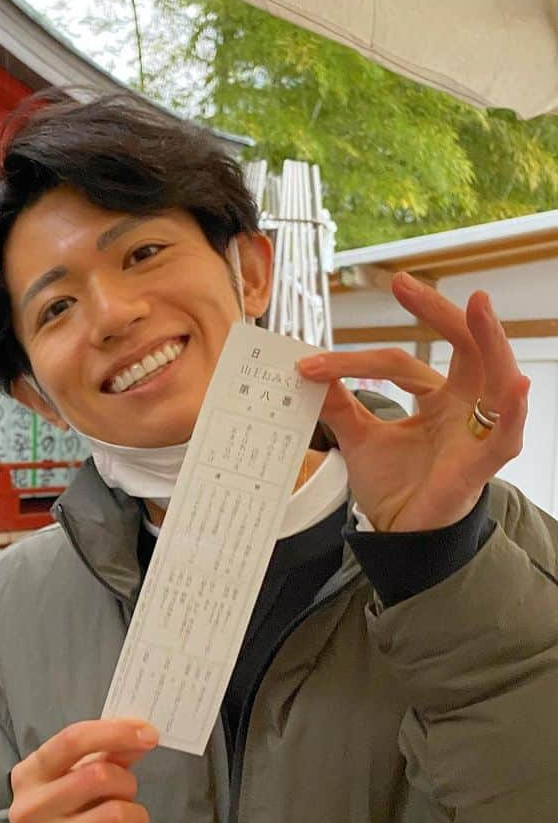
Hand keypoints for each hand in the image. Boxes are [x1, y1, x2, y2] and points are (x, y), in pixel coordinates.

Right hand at [8, 718, 157, 822]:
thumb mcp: (85, 776)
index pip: (72, 740)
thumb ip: (112, 753)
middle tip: (128, 792)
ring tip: (131, 820)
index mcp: (28, 774)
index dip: (115, 732)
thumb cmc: (75, 812)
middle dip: (126, 782)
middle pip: (97, 775)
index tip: (149, 734)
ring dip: (136, 814)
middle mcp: (28, 809)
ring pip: (114, 815)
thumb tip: (144, 733)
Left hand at [296, 274, 529, 531]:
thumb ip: (340, 406)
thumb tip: (308, 372)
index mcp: (438, 398)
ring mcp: (478, 430)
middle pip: (464, 347)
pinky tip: (515, 385)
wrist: (401, 537)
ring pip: (496, 375)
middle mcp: (465, 406)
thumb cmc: (394, 487)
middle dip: (438, 312)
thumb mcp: (359, 439)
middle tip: (405, 285)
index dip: (355, 360)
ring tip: (478, 306)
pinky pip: (509, 432)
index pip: (402, 362)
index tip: (310, 362)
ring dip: (490, 339)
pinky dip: (514, 408)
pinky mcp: (484, 462)